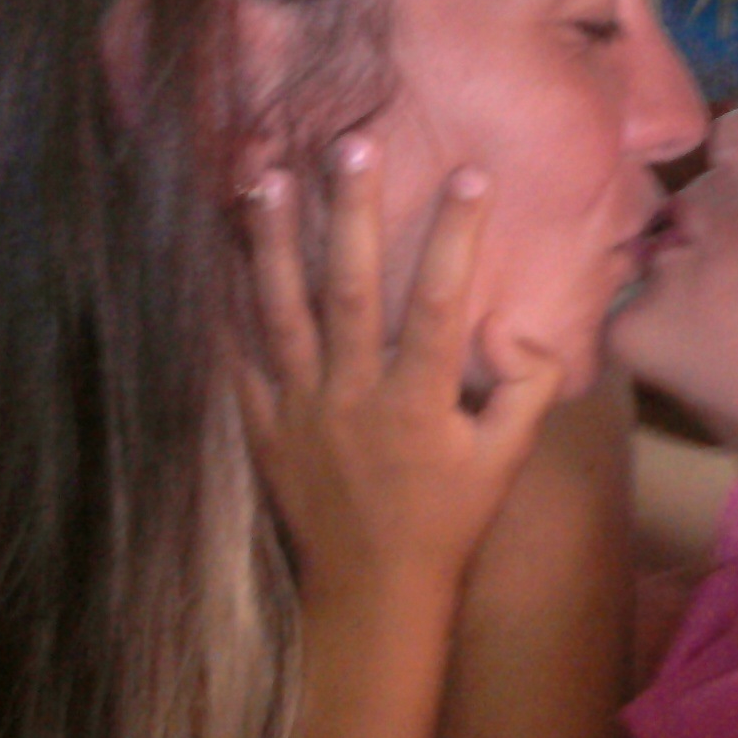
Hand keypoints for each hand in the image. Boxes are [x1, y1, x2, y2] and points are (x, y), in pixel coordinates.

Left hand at [237, 138, 563, 616]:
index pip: (439, 306)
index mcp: (418, 404)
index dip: (456, 240)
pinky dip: (219, 311)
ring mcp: (301, 410)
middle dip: (352, 215)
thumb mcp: (503, 463)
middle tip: (351, 145)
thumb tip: (529, 329)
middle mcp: (354, 397)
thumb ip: (523, 393)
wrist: (373, 592)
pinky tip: (208, 256)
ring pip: (281, 313)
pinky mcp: (264, 427)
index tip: (470, 176)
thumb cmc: (447, 521)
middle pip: (350, 292)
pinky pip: (236, 362)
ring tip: (264, 179)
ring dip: (272, 244)